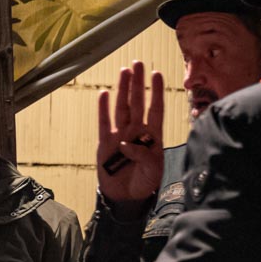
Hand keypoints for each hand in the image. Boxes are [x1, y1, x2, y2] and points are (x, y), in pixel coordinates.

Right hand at [97, 61, 164, 215]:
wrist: (126, 198)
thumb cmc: (144, 183)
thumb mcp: (154, 171)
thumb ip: (145, 156)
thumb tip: (128, 143)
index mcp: (152, 136)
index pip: (156, 109)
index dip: (156, 92)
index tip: (157, 73)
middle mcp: (136, 131)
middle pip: (137, 102)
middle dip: (138, 83)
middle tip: (137, 63)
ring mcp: (120, 136)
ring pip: (121, 108)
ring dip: (122, 90)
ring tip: (124, 72)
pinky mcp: (105, 144)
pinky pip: (104, 124)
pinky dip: (103, 110)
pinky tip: (104, 94)